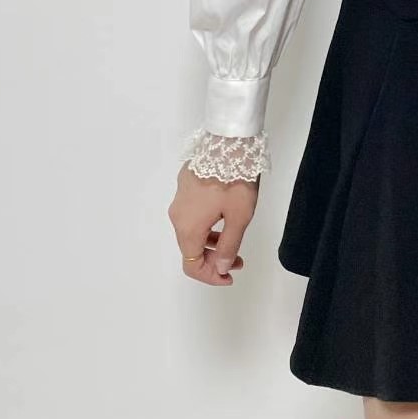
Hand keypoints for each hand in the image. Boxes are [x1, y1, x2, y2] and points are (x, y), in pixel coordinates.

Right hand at [168, 163, 257, 285]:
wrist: (228, 142)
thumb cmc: (236, 180)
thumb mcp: (239, 217)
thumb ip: (229, 246)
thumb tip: (221, 268)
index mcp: (188, 228)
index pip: (191, 265)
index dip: (210, 276)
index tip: (229, 276)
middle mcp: (177, 216)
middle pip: (191, 248)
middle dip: (214, 259)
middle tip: (239, 260)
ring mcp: (179, 198)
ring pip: (192, 230)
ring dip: (211, 241)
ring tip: (234, 239)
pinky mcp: (185, 184)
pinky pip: (193, 213)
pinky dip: (207, 223)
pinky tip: (224, 215)